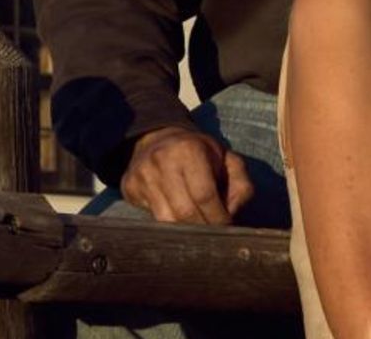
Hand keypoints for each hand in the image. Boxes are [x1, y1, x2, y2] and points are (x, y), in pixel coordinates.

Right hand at [119, 126, 253, 224]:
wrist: (158, 138)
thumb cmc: (199, 154)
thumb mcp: (228, 160)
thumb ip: (241, 186)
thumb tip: (232, 213)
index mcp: (189, 150)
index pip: (204, 195)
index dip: (218, 217)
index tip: (225, 225)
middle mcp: (162, 161)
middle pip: (185, 212)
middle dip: (203, 227)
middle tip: (213, 231)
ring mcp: (142, 175)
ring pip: (167, 220)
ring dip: (186, 231)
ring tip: (197, 226)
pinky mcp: (129, 186)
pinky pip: (151, 218)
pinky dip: (169, 225)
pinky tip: (178, 219)